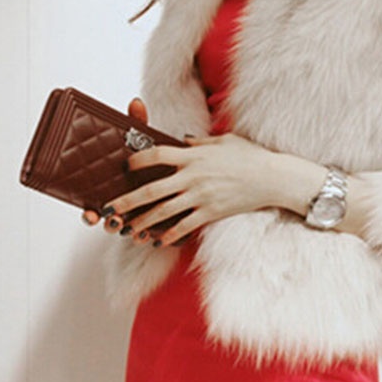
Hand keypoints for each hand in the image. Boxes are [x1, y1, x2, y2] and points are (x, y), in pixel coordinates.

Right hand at [80, 97, 146, 232]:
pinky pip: (150, 234)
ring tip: (135, 230)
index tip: (91, 213)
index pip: (93, 204)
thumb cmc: (155, 157)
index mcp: (112, 188)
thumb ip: (139, 124)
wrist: (181, 172)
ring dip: (132, 232)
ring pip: (130, 230)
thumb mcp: (146, 141)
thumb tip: (136, 103)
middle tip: (114, 221)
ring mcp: (138, 216)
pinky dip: (150, 236)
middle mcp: (122, 206)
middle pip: (109, 221)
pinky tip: (153, 237)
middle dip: (109, 224)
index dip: (89, 212)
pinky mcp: (156, 223)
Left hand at [102, 132, 300, 247]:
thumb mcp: (224, 141)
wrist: (272, 177)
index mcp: (193, 156)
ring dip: (143, 222)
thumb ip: (200, 142)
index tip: (126, 166)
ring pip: (164, 212)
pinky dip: (170, 235)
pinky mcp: (211, 212)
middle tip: (109, 209)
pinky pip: (185, 226)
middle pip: (151, 189)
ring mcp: (201, 196)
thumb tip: (184, 140)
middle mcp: (192, 176)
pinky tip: (159, 240)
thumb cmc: (251, 156)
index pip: (157, 155)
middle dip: (127, 201)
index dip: (138, 160)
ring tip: (127, 230)